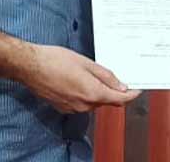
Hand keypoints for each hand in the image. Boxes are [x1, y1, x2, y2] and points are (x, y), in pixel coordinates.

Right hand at [18, 45, 140, 112]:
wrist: (30, 66)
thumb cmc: (56, 60)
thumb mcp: (85, 63)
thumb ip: (105, 76)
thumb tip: (121, 86)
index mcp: (93, 93)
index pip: (120, 99)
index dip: (131, 95)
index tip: (138, 89)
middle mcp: (84, 105)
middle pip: (106, 100)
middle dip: (112, 90)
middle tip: (114, 73)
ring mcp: (73, 109)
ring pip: (93, 102)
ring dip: (96, 91)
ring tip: (89, 72)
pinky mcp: (63, 108)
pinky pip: (80, 103)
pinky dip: (84, 94)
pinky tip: (76, 80)